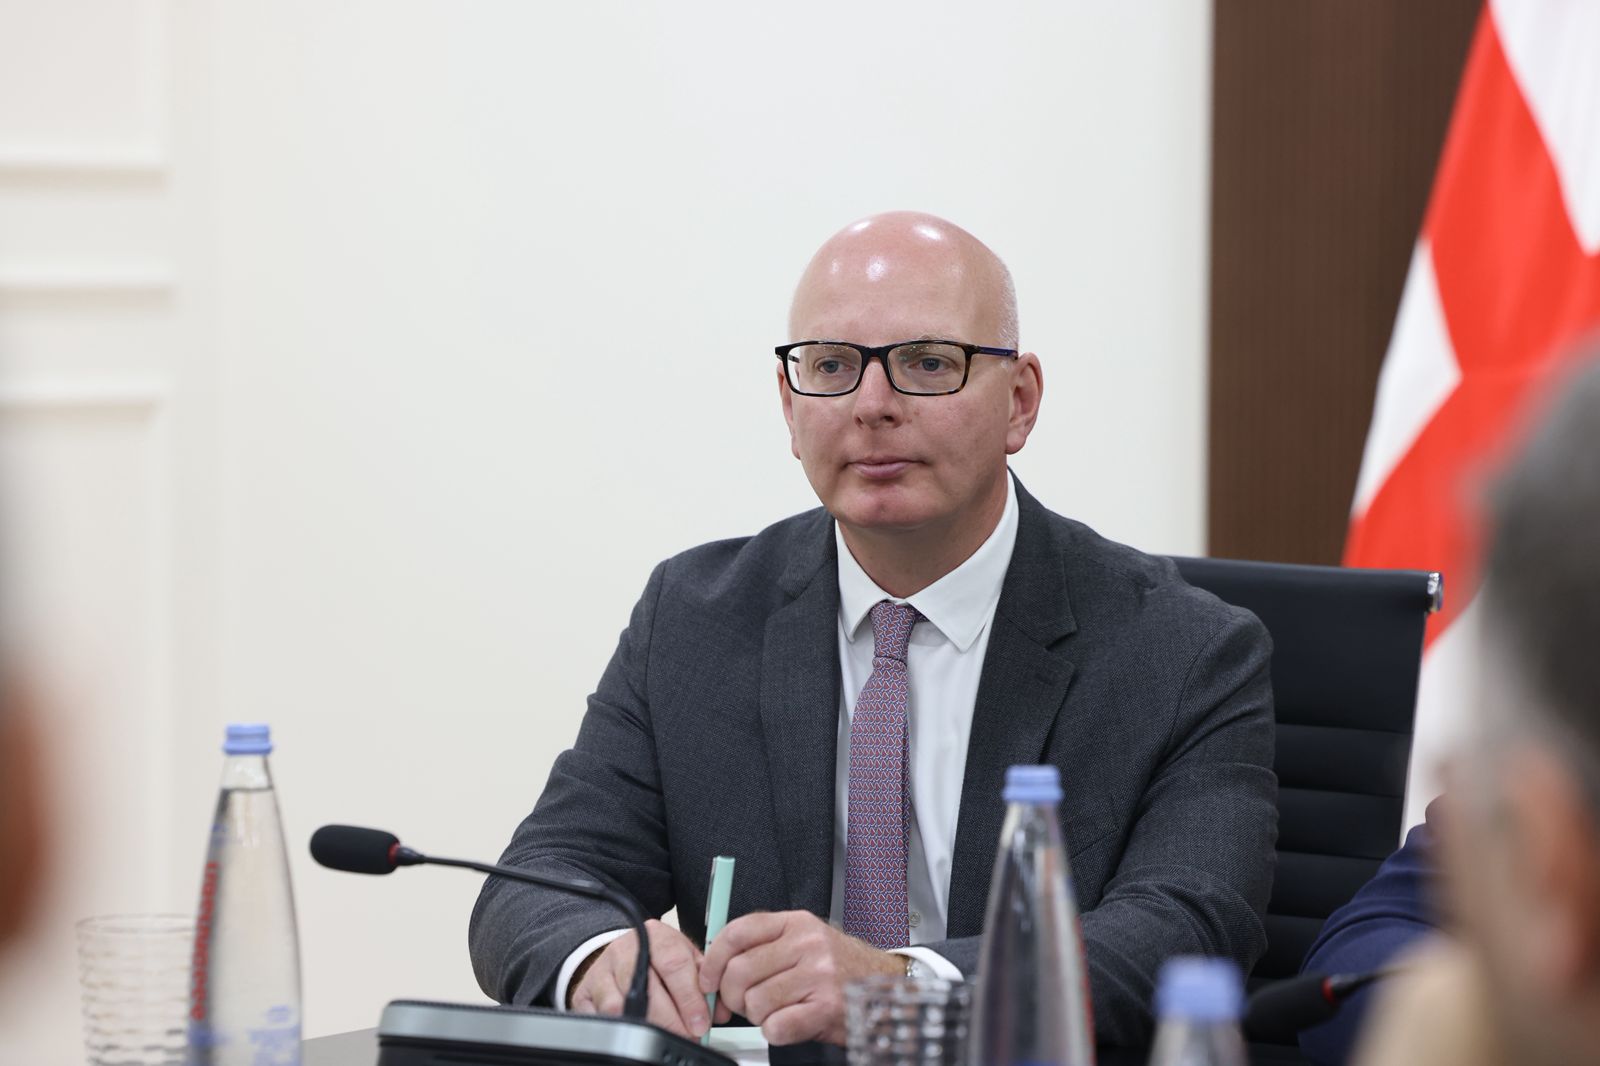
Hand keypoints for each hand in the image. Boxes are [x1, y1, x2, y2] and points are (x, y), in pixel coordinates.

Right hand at [568, 920, 732, 1038]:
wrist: (620, 958)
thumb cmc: (657, 961)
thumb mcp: (685, 961)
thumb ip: (704, 982)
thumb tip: (719, 1010)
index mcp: (656, 935)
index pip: (675, 964)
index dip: (690, 997)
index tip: (701, 1022)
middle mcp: (626, 948)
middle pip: (649, 988)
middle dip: (673, 1020)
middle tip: (687, 1035)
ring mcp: (602, 971)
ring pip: (623, 1006)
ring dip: (649, 1027)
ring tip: (666, 1037)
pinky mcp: (585, 993)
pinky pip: (603, 1017)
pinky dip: (624, 1029)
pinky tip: (640, 1033)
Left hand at [697, 911, 902, 1045]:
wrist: (888, 988)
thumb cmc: (840, 968)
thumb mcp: (805, 942)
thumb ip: (766, 945)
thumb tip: (715, 965)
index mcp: (797, 923)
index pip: (738, 932)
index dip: (713, 960)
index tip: (707, 980)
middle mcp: (808, 944)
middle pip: (740, 972)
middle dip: (733, 996)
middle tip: (744, 1004)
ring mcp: (819, 975)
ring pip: (755, 1002)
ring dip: (757, 1016)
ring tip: (776, 1011)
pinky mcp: (827, 1007)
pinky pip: (777, 1027)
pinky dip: (774, 1032)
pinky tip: (788, 1024)